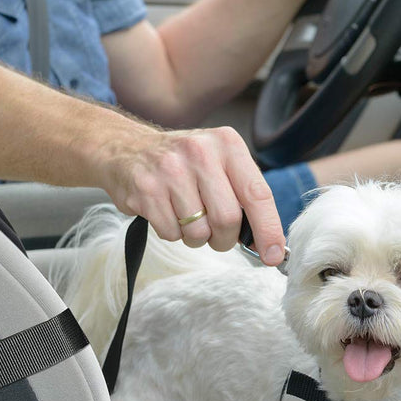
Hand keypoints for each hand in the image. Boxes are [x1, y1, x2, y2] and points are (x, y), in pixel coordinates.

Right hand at [102, 124, 285, 264]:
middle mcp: (200, 152)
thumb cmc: (184, 165)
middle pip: (228, 219)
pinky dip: (172, 233)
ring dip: (196, 237)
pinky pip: (171, 234)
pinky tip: (165, 211)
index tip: (274, 256)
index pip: (258, 194)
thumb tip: (269, 244)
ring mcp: (170, 169)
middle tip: (216, 234)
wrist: (126, 149)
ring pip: (198, 232)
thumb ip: (244, 197)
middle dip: (225, 239)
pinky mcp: (146, 189)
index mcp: (227, 144)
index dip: (269, 230)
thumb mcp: (219, 164)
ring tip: (185, 216)